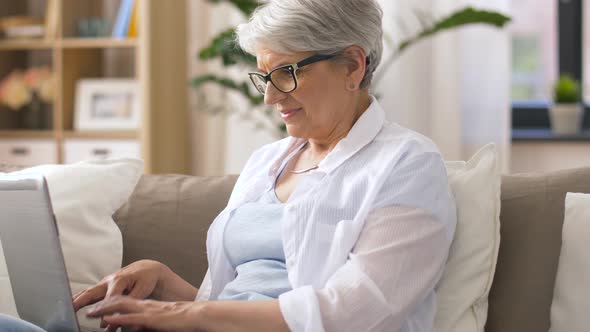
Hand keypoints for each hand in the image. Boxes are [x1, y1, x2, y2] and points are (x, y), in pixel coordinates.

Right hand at [73, 260, 166, 330]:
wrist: (147, 268)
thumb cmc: (147, 278)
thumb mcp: (144, 289)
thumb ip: (133, 302)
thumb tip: (126, 317)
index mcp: (120, 280)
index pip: (110, 299)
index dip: (107, 311)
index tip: (103, 324)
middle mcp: (109, 281)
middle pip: (92, 292)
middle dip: (80, 301)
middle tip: (70, 311)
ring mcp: (105, 283)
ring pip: (88, 292)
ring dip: (77, 301)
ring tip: (67, 310)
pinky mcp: (104, 286)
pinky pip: (90, 294)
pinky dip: (81, 300)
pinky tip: (73, 306)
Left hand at [87, 295, 205, 331]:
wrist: (196, 315)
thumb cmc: (182, 320)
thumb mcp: (161, 321)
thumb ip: (147, 323)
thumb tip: (135, 328)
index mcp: (148, 305)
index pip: (126, 301)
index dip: (110, 303)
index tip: (98, 306)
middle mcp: (145, 305)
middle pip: (119, 301)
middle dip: (103, 304)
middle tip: (89, 308)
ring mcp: (147, 311)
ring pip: (121, 306)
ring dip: (104, 309)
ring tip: (91, 312)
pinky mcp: (150, 318)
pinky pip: (130, 317)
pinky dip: (116, 318)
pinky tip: (107, 320)